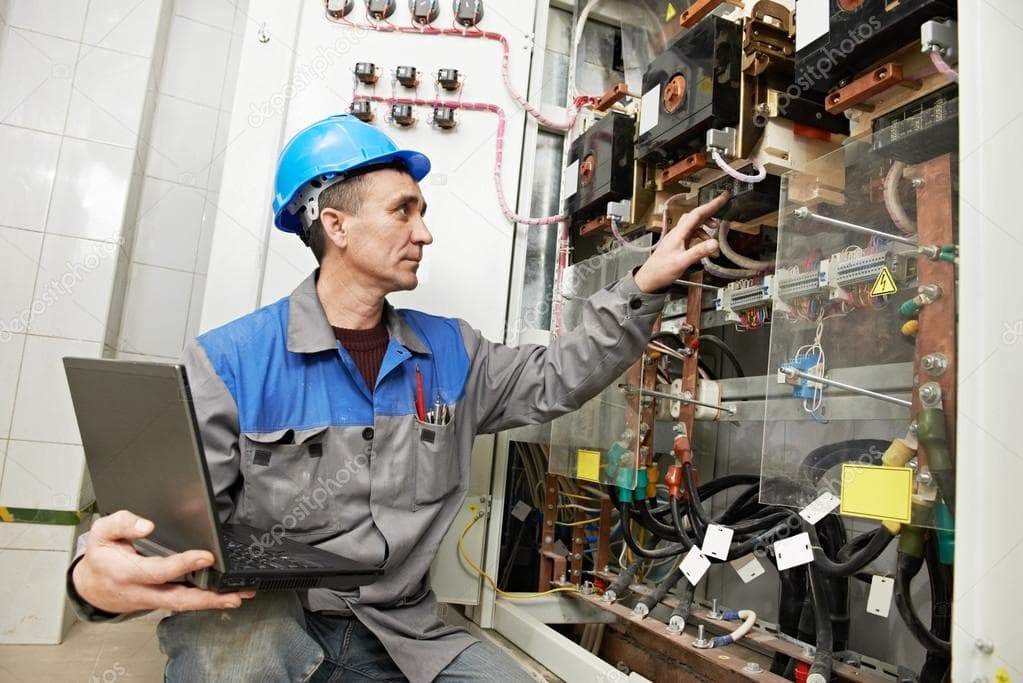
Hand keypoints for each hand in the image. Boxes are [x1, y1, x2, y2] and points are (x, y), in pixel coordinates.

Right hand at [72, 510, 254, 613]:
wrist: (90, 586)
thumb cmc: (101, 557)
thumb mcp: (102, 532)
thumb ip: (122, 523)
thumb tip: (146, 525)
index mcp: (127, 573)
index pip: (159, 571)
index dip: (183, 565)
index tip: (206, 556)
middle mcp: (142, 591)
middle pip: (177, 598)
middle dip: (207, 598)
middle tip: (233, 592)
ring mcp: (152, 600)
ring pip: (183, 605)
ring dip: (212, 603)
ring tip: (237, 596)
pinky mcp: (160, 601)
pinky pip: (183, 603)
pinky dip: (205, 602)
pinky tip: (224, 596)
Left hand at [633, 191, 729, 293]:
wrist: (649, 278)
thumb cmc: (661, 271)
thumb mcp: (682, 262)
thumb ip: (699, 252)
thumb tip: (714, 243)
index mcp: (678, 233)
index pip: (697, 214)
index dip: (711, 205)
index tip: (723, 197)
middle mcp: (677, 232)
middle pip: (695, 215)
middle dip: (709, 210)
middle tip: (722, 206)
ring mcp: (676, 237)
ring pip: (693, 223)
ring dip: (705, 223)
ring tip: (715, 228)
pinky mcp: (677, 243)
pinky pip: (690, 233)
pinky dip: (700, 233)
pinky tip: (704, 241)